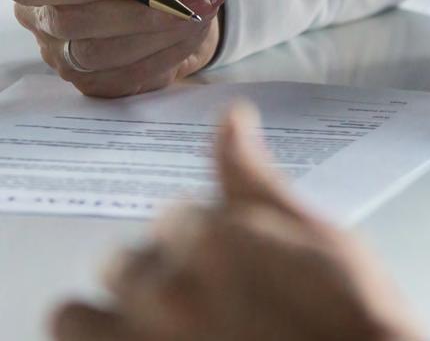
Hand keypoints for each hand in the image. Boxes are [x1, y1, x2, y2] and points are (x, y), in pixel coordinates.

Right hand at [5, 0, 222, 97]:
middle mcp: (45, 12)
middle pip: (69, 23)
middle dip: (136, 12)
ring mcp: (66, 53)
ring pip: (98, 57)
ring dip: (159, 33)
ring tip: (202, 8)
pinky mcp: (95, 82)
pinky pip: (124, 78)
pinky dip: (168, 53)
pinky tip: (194, 28)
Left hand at [49, 104, 420, 340]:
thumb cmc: (350, 315)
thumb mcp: (315, 236)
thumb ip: (254, 180)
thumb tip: (231, 117)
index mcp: (210, 240)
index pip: (172, 217)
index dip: (197, 237)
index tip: (223, 261)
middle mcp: (165, 296)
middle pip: (119, 263)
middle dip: (151, 273)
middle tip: (196, 299)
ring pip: (73, 317)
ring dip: (101, 317)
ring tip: (149, 328)